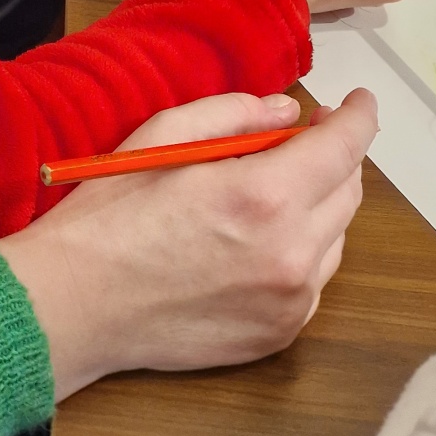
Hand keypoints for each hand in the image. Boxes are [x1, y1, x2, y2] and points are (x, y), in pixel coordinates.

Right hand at [0, 88, 376, 401]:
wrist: (77, 302)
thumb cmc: (111, 212)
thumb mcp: (163, 135)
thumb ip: (234, 114)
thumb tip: (287, 113)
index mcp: (262, 195)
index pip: (343, 147)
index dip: (358, 116)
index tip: (359, 100)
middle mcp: (290, 253)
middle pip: (348, 191)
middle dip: (335, 156)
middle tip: (302, 138)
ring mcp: (290, 301)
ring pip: (336, 238)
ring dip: (318, 205)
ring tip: (269, 190)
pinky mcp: (279, 334)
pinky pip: (313, 281)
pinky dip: (300, 250)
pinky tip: (255, 240)